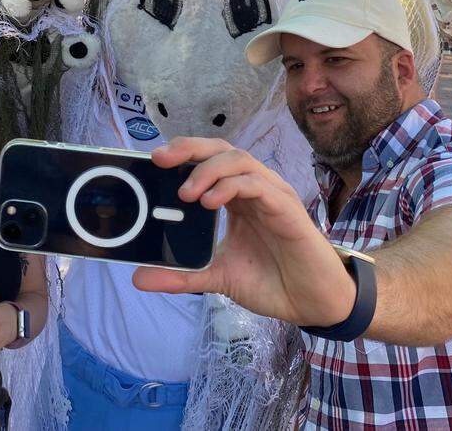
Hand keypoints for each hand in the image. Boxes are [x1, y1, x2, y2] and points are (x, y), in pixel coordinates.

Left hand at [131, 138, 355, 328]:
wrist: (312, 303)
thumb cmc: (272, 281)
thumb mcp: (217, 277)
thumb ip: (181, 275)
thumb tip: (139, 278)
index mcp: (235, 198)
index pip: (207, 160)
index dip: (181, 154)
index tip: (151, 162)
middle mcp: (252, 188)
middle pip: (220, 149)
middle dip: (188, 148)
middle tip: (160, 160)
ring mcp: (271, 194)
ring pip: (238, 159)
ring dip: (208, 170)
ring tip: (185, 193)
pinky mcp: (286, 207)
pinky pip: (257, 184)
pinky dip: (231, 186)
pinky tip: (210, 202)